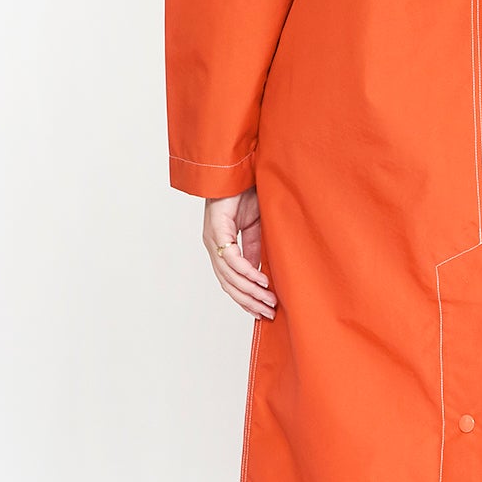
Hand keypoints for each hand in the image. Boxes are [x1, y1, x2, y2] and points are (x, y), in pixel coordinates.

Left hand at [203, 190, 277, 318]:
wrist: (239, 168)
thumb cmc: (246, 193)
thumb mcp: (255, 228)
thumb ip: (255, 249)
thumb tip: (260, 273)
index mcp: (220, 246)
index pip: (229, 280)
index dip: (244, 298)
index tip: (261, 311)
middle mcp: (213, 245)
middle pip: (228, 283)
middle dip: (249, 301)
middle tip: (268, 313)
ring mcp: (212, 238)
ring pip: (229, 275)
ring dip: (250, 291)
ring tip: (268, 301)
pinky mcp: (217, 229)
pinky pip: (233, 258)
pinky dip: (247, 272)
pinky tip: (261, 281)